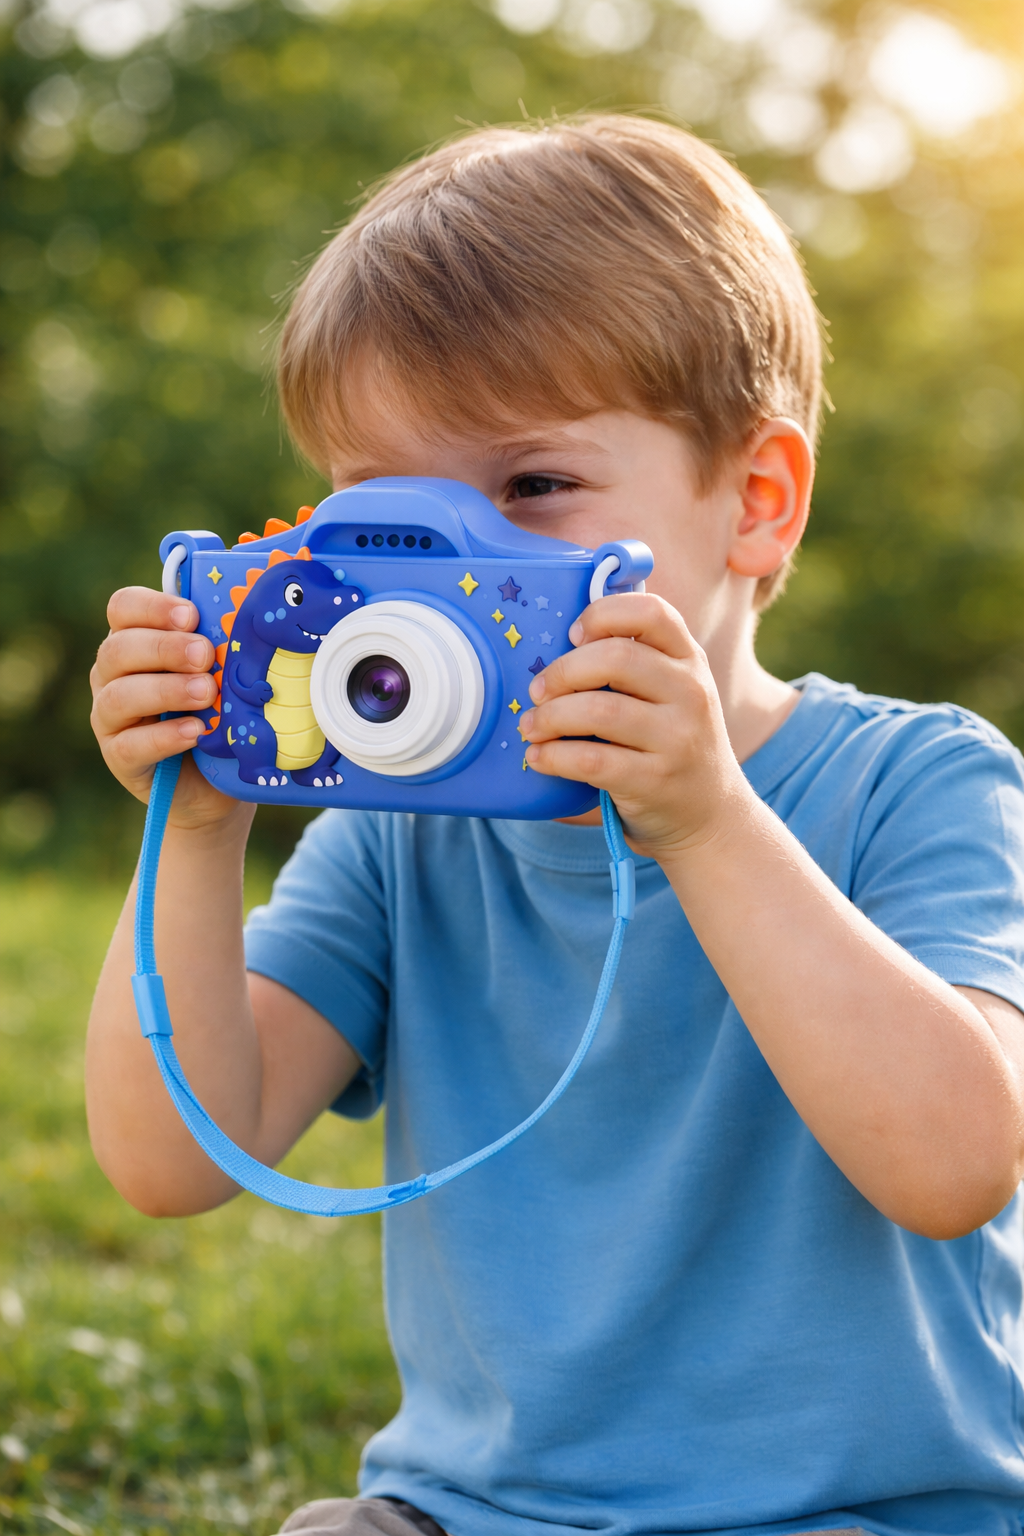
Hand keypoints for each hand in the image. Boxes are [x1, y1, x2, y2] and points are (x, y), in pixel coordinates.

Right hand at [90, 587, 250, 833]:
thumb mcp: (222, 672)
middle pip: (117, 649)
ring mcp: (109, 718)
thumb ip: (221, 644)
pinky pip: (129, 745)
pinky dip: (163, 737)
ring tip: (206, 693)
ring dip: (165, 690)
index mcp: (134, 640)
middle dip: (165, 648)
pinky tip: (195, 732)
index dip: (152, 607)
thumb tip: (247, 614)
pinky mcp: (118, 759)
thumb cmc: (219, 711)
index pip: (123, 608)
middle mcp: (112, 676)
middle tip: (205, 655)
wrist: (217, 781)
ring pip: (118, 696)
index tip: (192, 616)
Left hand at [518, 594, 754, 861]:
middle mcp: (690, 692)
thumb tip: (556, 645)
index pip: (651, 611)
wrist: (710, 814)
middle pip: (614, 657)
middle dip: (562, 672)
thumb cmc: (671, 742)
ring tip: (531, 727)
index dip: (602, 614)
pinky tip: (539, 757)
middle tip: (537, 691)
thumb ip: (635, 663)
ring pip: (598, 710)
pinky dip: (554, 757)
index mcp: (689, 659)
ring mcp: (678, 738)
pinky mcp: (655, 780)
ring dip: (550, 717)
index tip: (573, 636)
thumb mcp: (672, 693)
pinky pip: (591, 760)